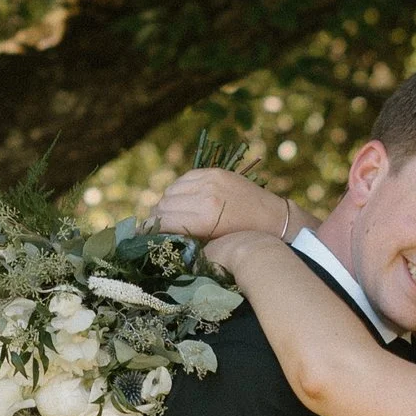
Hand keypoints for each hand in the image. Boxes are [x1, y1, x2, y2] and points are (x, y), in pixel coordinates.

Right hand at [151, 167, 294, 252]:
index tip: (142, 234)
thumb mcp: (214, 243)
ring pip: (171, 190)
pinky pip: (184, 179)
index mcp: (206, 218)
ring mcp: (210, 180)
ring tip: (169, 213)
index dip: (150, 229)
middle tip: (155, 225)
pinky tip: (183, 199)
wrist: (272, 218)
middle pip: (164, 205)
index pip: (164, 221)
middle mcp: (205, 196)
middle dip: (157, 216)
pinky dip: (179, 190)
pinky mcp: (214, 171)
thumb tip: (159, 232)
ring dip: (167, 202)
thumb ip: (187, 236)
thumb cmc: (242, 238)